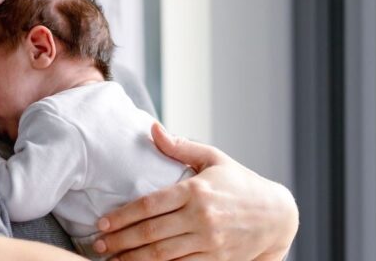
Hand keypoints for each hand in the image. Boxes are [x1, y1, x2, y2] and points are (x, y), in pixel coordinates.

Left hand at [93, 123, 297, 260]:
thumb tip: (152, 128)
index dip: (122, 216)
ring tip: (111, 260)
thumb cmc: (240, 183)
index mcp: (196, 190)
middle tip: (97, 244)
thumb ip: (180, 147)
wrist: (277, 216)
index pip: (150, 205)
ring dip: (133, 260)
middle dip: (120, 241)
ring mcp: (210, 242)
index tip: (102, 222)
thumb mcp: (213, 158)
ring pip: (163, 256)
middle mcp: (201, 217)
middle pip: (151, 233)